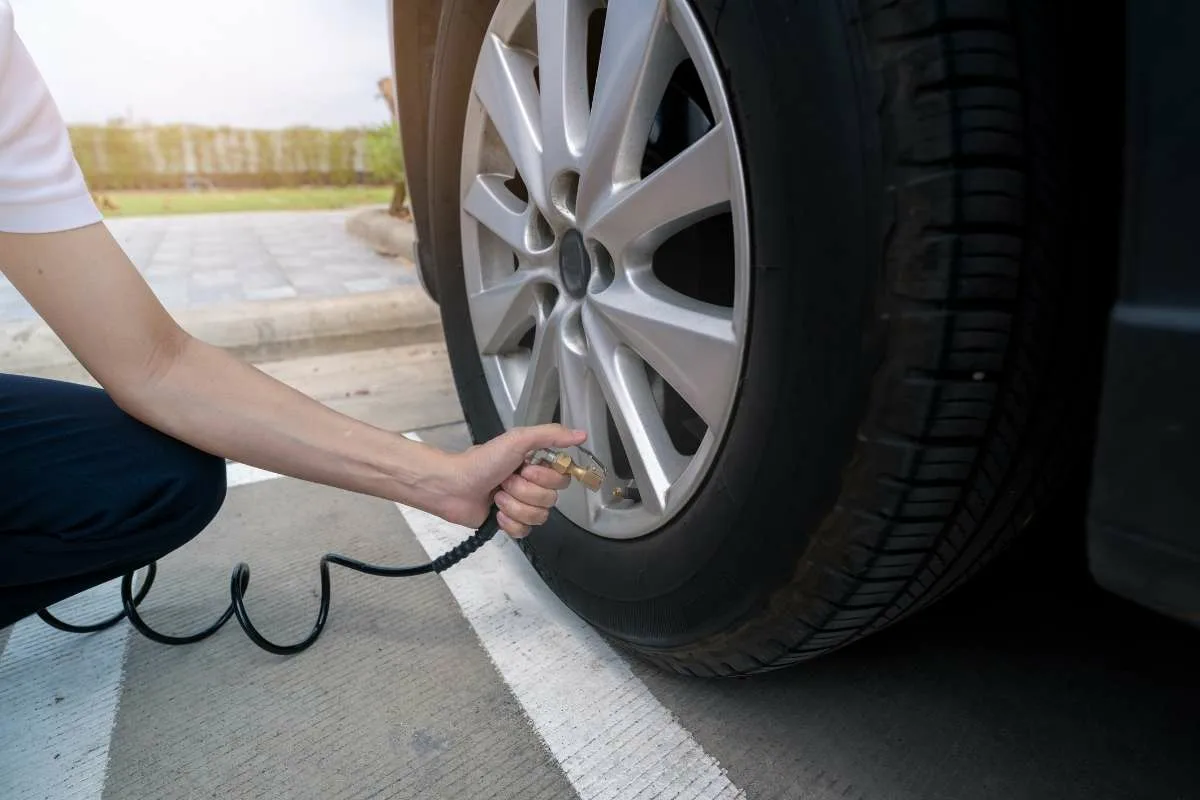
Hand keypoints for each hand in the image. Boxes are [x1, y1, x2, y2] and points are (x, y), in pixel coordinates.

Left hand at [441, 424, 587, 537]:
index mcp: (538, 465)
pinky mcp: (510, 524)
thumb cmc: (483, 460)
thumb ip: (551, 435)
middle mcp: (533, 485)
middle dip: (525, 491)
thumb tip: (582, 435)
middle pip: (551, 500)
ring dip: (514, 506)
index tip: (525, 469)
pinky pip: (525, 531)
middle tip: (505, 481)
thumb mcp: (518, 439)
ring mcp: (522, 506)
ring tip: (497, 496)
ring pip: (539, 517)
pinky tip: (496, 513)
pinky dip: (509, 522)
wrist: (453, 485)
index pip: (562, 480)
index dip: (545, 478)